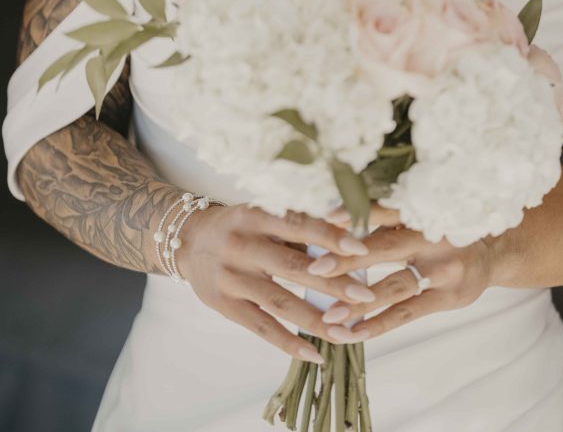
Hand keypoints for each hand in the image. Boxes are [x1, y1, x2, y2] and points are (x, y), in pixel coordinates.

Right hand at [176, 203, 377, 363]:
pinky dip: (289, 342)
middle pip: (292, 267)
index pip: (296, 224)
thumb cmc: (241, 225)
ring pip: (280, 302)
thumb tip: (344, 240)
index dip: (328, 236)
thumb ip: (296, 227)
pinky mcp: (224, 305)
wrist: (189, 240)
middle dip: (332, 284)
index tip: (360, 247)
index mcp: (254, 215)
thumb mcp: (262, 215)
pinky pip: (261, 328)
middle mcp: (241, 245)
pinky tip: (315, 354)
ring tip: (348, 332)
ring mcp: (231, 278)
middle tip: (365, 297)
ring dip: (317, 319)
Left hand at [313, 203, 495, 338]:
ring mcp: (442, 271)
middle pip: (386, 248)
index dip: (356, 214)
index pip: (385, 211)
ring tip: (330, 316)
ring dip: (360, 303)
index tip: (325, 218)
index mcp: (422, 211)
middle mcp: (432, 238)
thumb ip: (384, 223)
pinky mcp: (447, 298)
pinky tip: (354, 333)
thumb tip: (335, 228)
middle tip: (317, 269)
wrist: (493, 252)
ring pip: (395, 287)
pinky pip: (408, 313)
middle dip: (349, 260)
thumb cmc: (442, 230)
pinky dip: (380, 324)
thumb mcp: (419, 217)